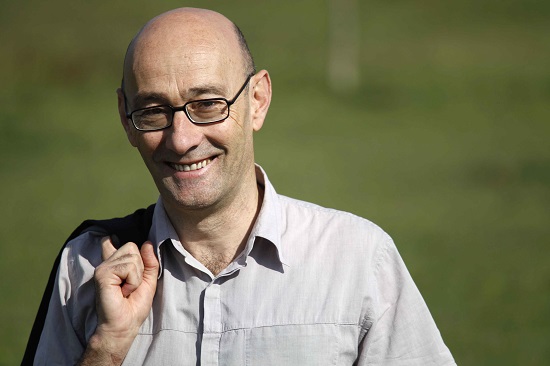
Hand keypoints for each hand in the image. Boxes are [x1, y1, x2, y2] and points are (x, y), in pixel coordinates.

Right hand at [79, 237, 158, 364]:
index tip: (110, 237)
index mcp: (115, 265)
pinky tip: (123, 291)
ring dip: (137, 276)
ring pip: (133, 256)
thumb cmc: (134, 306)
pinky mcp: (102, 274)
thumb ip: (150, 262)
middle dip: (139, 267)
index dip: (112, 240)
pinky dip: (132, 280)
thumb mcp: (148, 281)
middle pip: (132, 246)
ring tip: (127, 290)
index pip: (110, 243)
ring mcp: (103, 267)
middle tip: (131, 285)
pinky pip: (129, 266)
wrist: (124, 325)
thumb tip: (147, 243)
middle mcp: (107, 263)